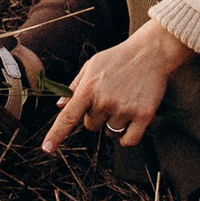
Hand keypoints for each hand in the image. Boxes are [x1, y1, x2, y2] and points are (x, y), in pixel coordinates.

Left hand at [43, 22, 184, 155]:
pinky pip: (129, 140)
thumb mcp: (92, 65)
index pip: (68, 117)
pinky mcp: (143, 115)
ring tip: (124, 102)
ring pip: (109, 133)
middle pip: (91, 126)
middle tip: (110, 97)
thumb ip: (75, 86)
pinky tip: (131, 123)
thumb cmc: (119, 58)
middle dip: (96, 116)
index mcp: (89, 88)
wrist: (151, 51)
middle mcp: (105, 101)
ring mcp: (124, 109)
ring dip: (113, 124)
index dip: (56, 135)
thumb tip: (59, 106)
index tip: (47, 149)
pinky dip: (127, 137)